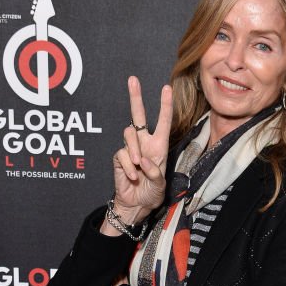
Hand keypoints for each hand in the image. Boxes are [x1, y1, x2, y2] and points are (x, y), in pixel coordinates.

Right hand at [111, 76, 172, 224]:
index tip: (166, 88)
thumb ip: (154, 173)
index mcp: (158, 147)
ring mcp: (130, 149)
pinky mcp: (119, 158)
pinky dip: (128, 167)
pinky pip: (122, 155)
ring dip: (134, 150)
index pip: (162, 122)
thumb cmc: (152, 193)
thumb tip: (143, 161)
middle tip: (132, 79)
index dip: (164, 105)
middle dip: (135, 97)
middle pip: (137, 116)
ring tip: (139, 166)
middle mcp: (144, 144)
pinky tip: (132, 177)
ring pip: (129, 134)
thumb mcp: (160, 185)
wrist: (137, 205)